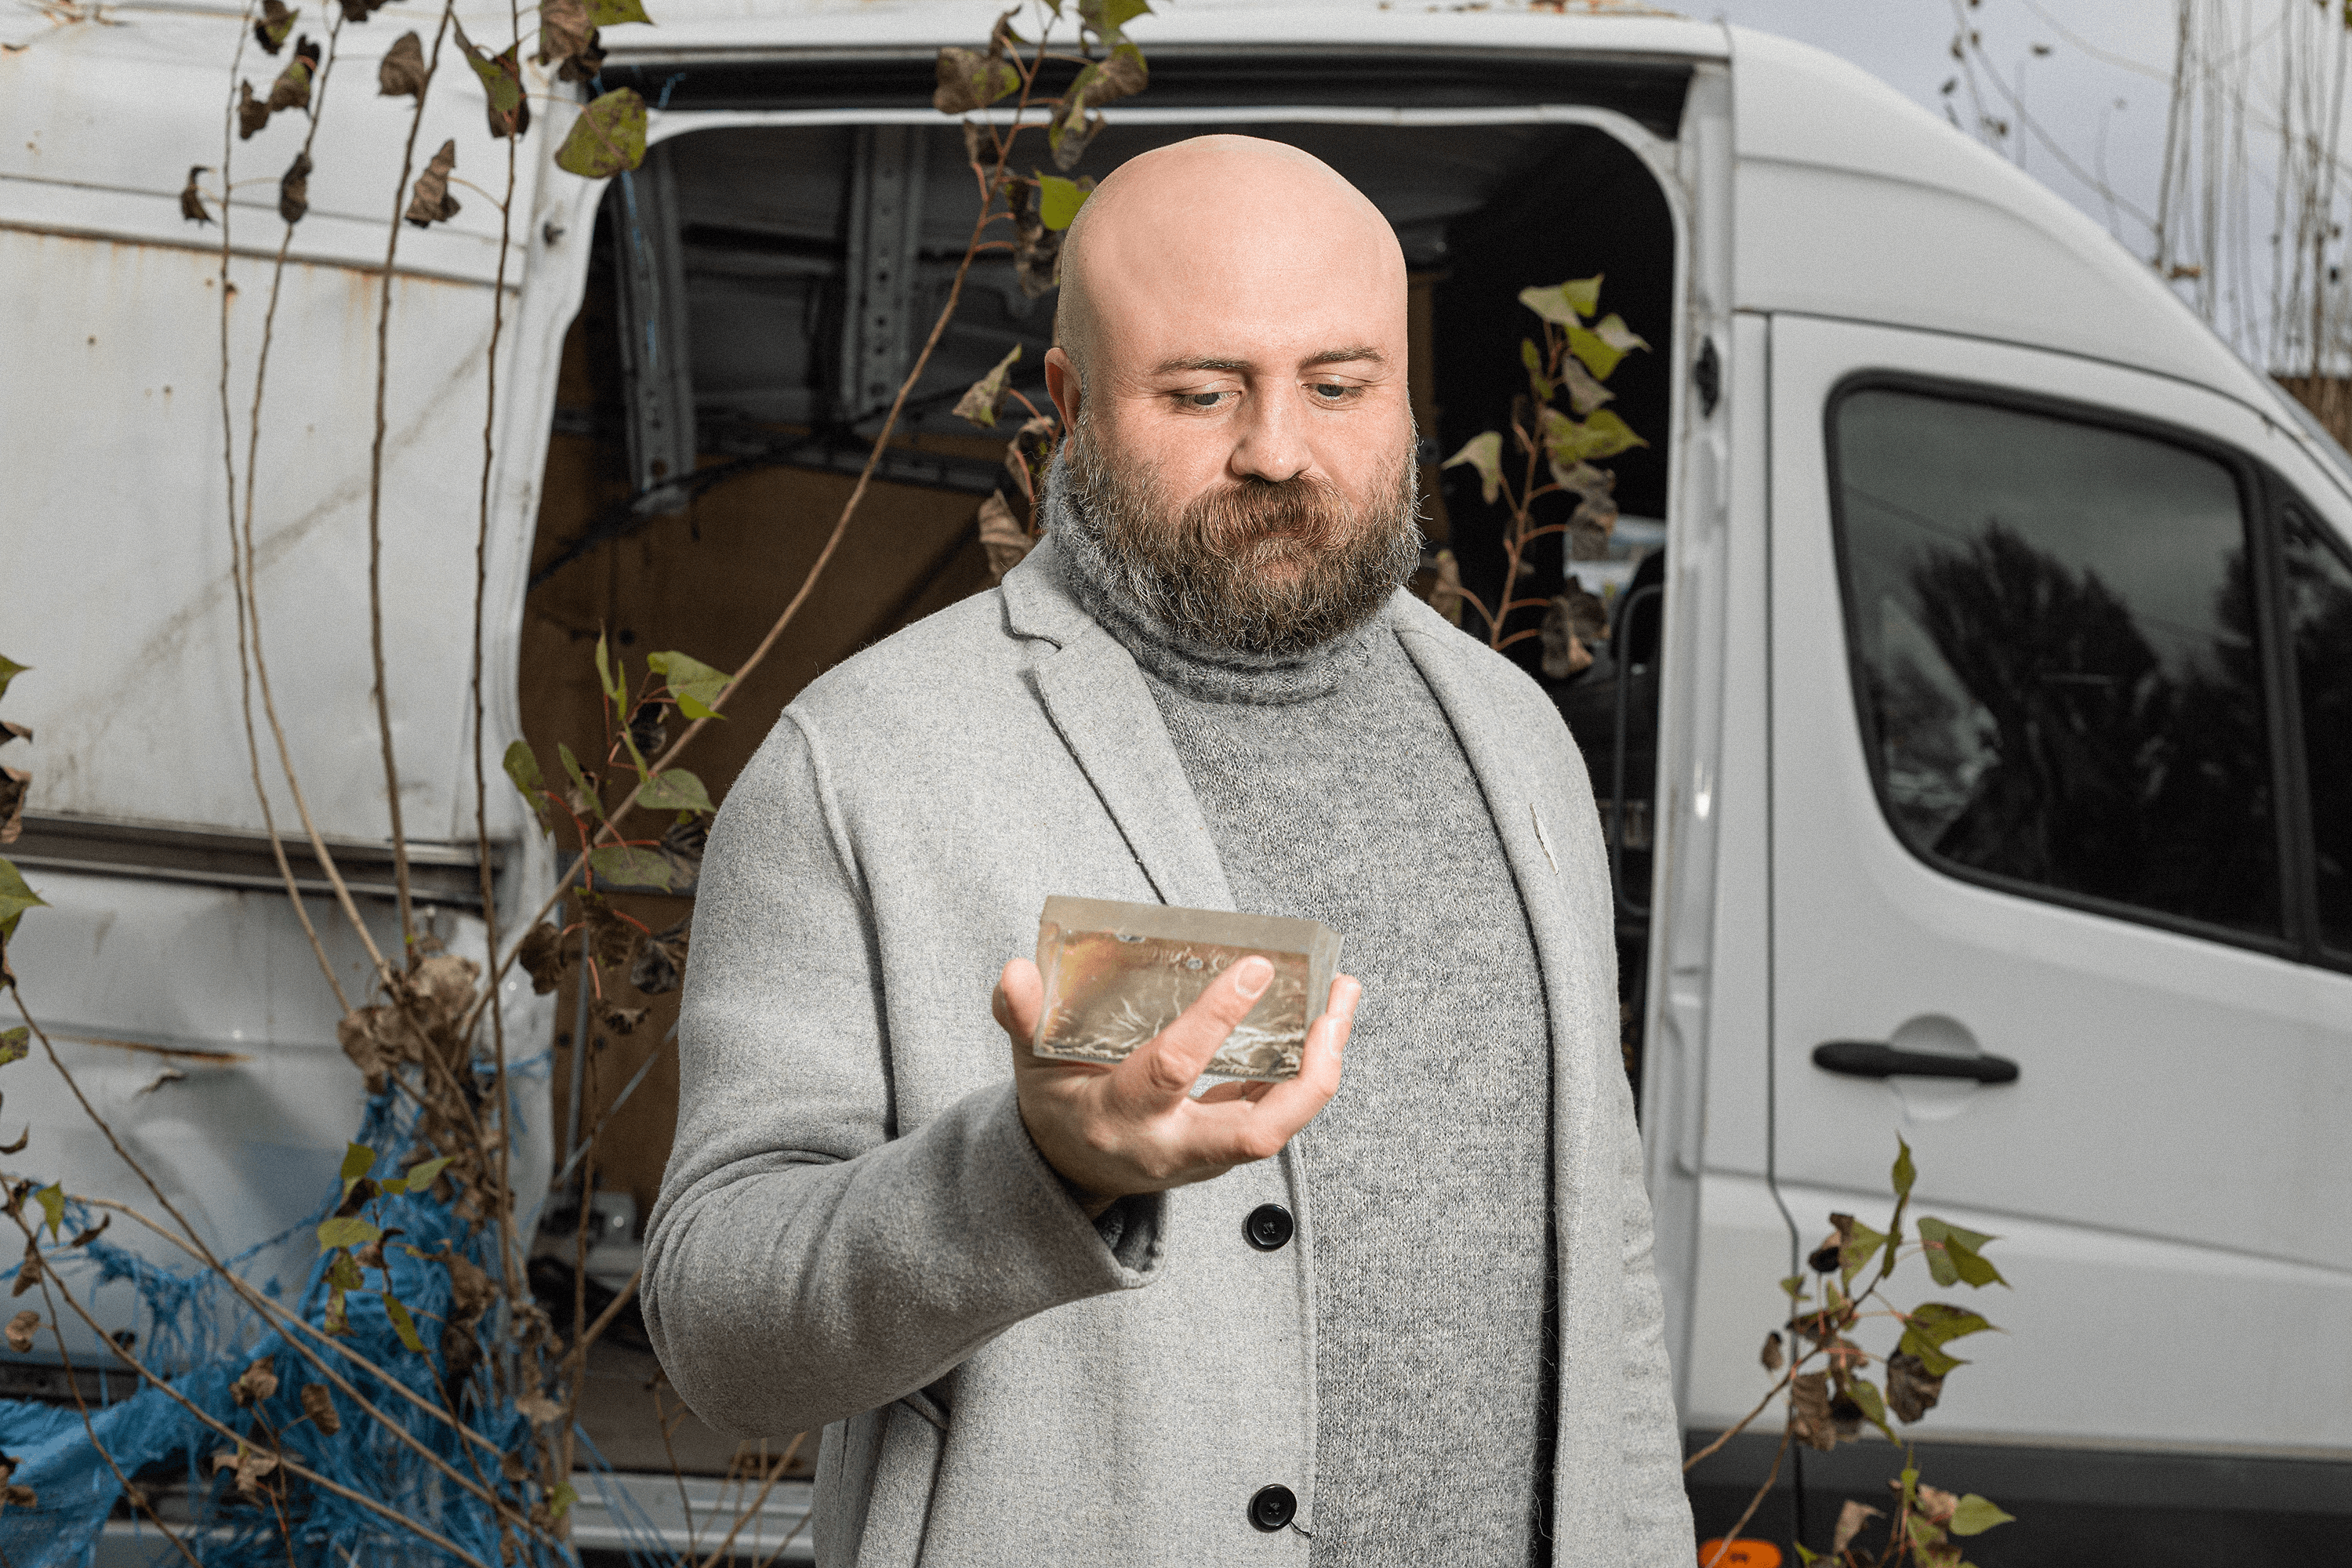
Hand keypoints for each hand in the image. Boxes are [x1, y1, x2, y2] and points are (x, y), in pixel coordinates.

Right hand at [992, 955, 1358, 1216]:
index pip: (1175, 1070)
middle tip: (1334, 1005)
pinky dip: (1308, 1072)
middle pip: (1257, 1132)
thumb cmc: (1057, 1105)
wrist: (1070, 1173)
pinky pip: (1278, 1116)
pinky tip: (1326, 1023)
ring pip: (1280, 1128)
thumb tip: (1015, 971)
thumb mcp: (1031, 1064)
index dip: (1215, 1019)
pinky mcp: (1226, 1151)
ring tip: (1343, 1001)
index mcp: (1120, 1117)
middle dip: (1307, 1073)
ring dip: (1322, 1067)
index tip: (1255, 968)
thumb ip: (1022, 1018)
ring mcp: (1204, 1157)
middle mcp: (1170, 1146)